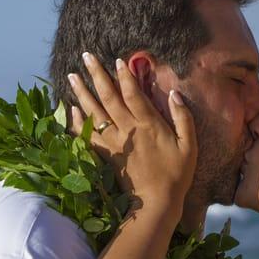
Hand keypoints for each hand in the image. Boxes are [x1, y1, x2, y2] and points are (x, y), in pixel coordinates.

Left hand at [67, 52, 197, 215]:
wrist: (156, 202)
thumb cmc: (177, 174)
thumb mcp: (189, 145)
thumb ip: (183, 117)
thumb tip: (174, 93)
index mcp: (148, 125)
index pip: (133, 94)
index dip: (124, 75)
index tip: (116, 59)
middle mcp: (128, 129)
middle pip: (108, 97)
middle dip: (97, 75)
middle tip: (85, 56)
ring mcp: (114, 142)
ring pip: (94, 112)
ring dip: (81, 93)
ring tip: (71, 76)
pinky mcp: (106, 154)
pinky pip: (87, 134)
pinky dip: (76, 121)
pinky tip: (69, 109)